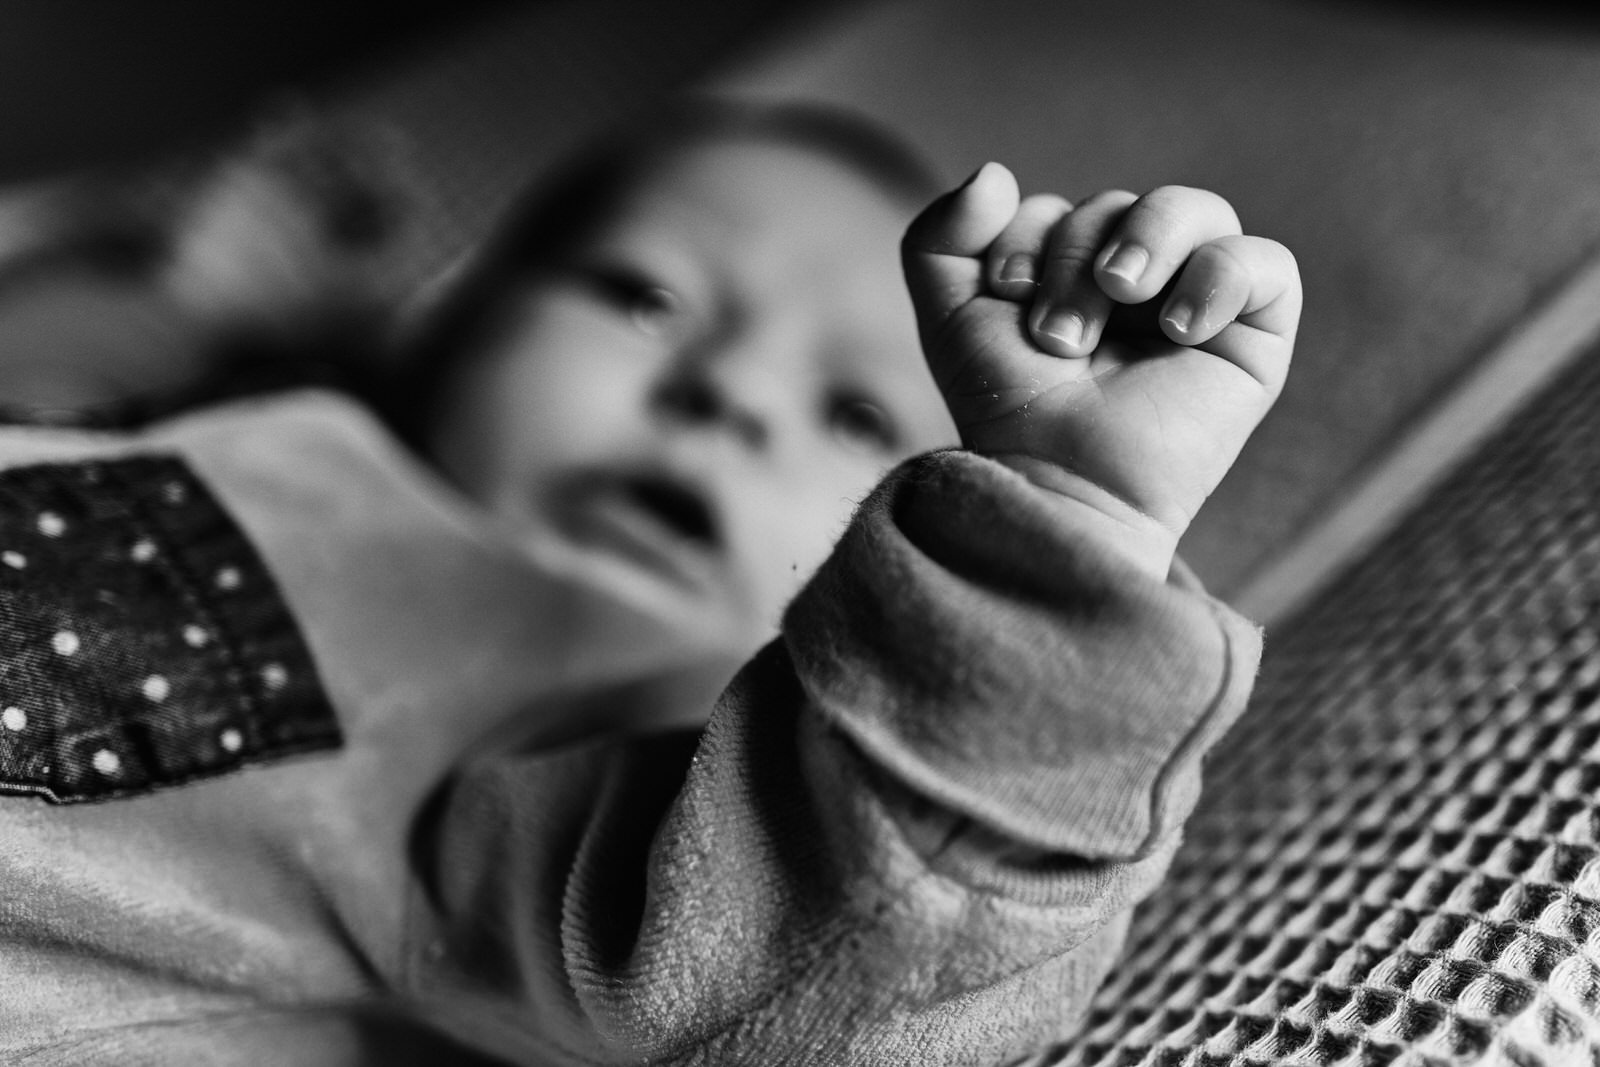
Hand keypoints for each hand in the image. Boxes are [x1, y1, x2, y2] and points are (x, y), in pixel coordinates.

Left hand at [902, 164, 1299, 573]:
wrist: (1058, 480)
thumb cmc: (1009, 413)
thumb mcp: (950, 319)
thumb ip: (940, 236)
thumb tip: (997, 171)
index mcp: (1075, 279)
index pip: (1061, 210)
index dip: (1027, 238)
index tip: (1007, 296)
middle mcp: (1141, 284)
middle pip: (1121, 206)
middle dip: (1076, 258)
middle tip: (1057, 336)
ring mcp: (1199, 305)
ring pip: (1200, 209)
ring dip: (1148, 239)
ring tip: (1122, 296)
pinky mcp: (1255, 338)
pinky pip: (1267, 263)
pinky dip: (1220, 276)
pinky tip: (1179, 328)